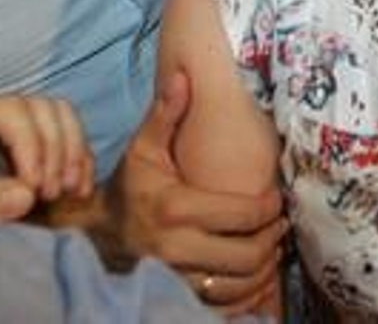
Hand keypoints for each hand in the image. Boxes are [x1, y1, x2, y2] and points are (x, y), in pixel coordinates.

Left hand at [0, 94, 93, 225]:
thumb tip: (26, 194)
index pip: (7, 111)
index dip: (30, 145)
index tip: (34, 188)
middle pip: (39, 106)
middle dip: (55, 148)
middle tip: (51, 194)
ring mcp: (4, 125)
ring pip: (57, 114)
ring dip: (71, 150)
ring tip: (65, 190)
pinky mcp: (21, 143)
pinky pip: (63, 134)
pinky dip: (76, 158)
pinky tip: (76, 189)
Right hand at [105, 71, 285, 315]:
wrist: (96, 237)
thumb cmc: (129, 188)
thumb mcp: (143, 149)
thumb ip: (166, 114)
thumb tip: (183, 76)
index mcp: (175, 209)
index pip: (243, 214)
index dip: (270, 207)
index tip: (277, 199)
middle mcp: (176, 249)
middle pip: (248, 255)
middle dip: (273, 240)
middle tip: (281, 225)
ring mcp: (176, 279)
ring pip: (240, 286)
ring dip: (264, 269)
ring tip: (272, 248)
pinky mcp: (176, 299)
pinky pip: (223, 307)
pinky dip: (246, 296)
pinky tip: (253, 276)